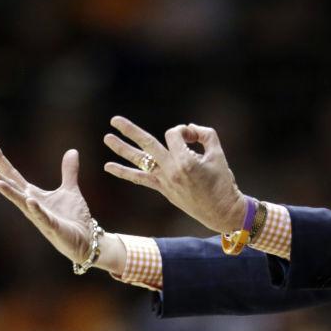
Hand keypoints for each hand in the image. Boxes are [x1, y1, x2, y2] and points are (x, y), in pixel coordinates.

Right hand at [0, 142, 125, 273]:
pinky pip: (42, 217)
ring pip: (21, 203)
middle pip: (12, 188)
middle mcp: (32, 205)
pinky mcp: (52, 226)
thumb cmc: (73, 217)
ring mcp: (40, 217)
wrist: (85, 239)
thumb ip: (68, 171)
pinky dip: (36, 208)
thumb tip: (72, 150)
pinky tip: (29, 199)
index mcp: (34, 195)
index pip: (14, 176)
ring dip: (10, 193)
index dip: (2, 161)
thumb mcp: (70, 190)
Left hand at [103, 116, 245, 232]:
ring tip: (106, 138)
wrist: (221, 211)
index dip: (183, 131)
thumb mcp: (219, 154)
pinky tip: (109, 167)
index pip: (174, 134)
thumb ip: (205, 135)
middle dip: (130, 131)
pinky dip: (124, 173)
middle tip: (114, 120)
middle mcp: (171, 170)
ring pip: (139, 161)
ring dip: (121, 149)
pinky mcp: (163, 190)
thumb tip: (189, 129)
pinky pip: (140, 179)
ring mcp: (165, 181)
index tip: (194, 137)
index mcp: (186, 161)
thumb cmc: (223, 182)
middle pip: (147, 144)